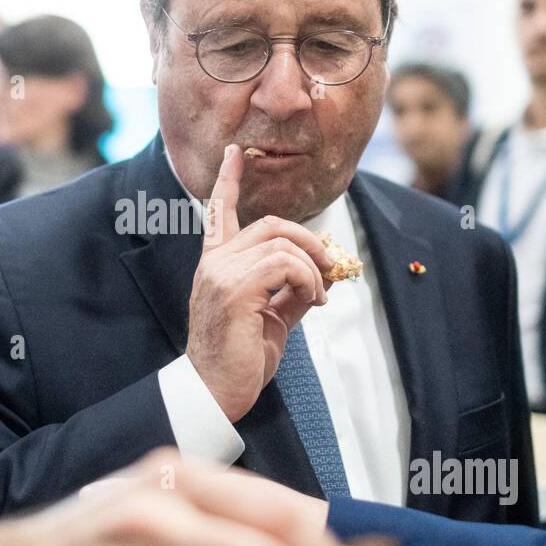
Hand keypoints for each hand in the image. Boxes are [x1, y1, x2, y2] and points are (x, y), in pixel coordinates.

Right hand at [186, 144, 334, 421]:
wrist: (215, 392)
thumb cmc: (240, 359)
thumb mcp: (272, 318)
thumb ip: (291, 290)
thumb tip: (323, 275)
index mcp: (216, 265)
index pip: (219, 212)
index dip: (228, 181)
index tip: (234, 153)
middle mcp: (214, 263)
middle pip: (271, 224)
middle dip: (310, 241)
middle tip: (331, 269)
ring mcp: (221, 273)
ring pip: (283, 244)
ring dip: (313, 269)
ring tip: (318, 296)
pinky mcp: (235, 290)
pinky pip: (285, 265)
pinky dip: (308, 279)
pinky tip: (312, 300)